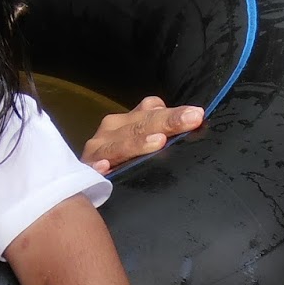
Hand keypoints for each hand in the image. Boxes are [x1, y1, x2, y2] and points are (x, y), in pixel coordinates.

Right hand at [81, 95, 204, 174]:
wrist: (91, 174)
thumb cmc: (124, 158)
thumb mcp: (146, 140)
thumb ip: (165, 128)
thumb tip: (194, 116)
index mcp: (131, 119)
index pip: (153, 110)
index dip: (174, 113)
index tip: (196, 115)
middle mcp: (114, 128)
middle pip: (142, 124)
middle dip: (167, 122)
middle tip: (191, 120)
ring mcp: (99, 147)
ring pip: (120, 144)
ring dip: (137, 142)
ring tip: (158, 141)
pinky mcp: (87, 167)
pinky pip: (92, 167)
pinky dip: (98, 166)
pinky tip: (105, 167)